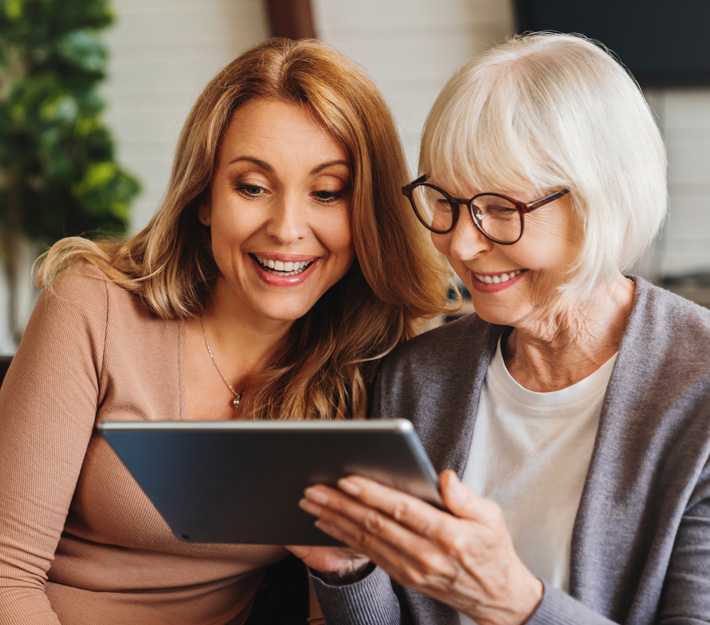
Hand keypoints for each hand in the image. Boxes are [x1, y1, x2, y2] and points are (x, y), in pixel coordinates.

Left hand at [299, 470, 542, 624]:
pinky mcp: (403, 576)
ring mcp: (411, 569)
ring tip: (311, 502)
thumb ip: (466, 497)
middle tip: (313, 488)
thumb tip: (444, 477)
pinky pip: (368, 554)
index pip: (402, 510)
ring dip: (335, 520)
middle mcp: (425, 554)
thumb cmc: (493, 549)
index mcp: (447, 535)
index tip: (347, 479)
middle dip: (340, 504)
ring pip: (366, 540)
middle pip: (375, 525)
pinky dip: (344, 538)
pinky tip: (327, 524)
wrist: (496, 596)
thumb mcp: (491, 517)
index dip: (373, 494)